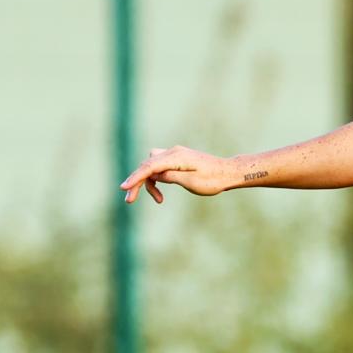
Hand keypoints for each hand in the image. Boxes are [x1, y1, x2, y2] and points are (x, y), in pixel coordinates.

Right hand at [120, 146, 236, 203]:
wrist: (228, 172)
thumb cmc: (213, 180)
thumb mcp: (192, 183)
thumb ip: (171, 177)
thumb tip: (154, 175)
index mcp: (177, 158)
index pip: (150, 166)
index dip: (135, 177)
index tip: (124, 188)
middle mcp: (173, 152)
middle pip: (147, 165)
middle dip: (137, 182)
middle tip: (129, 200)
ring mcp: (175, 154)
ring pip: (152, 165)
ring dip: (148, 181)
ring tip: (158, 200)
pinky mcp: (177, 159)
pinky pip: (160, 166)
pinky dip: (157, 178)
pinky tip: (161, 193)